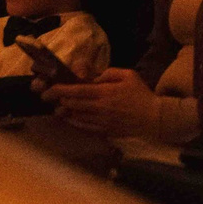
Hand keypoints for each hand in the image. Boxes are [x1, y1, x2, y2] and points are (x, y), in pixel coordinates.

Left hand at [38, 68, 164, 138]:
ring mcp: (101, 121)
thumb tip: (91, 75)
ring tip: (58, 107)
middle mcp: (100, 108)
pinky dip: (74, 122)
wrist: (153, 118)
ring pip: (76, 117)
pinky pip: (84, 127)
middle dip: (58, 100)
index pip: (77, 90)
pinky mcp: (104, 131)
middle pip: (72, 105)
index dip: (60, 90)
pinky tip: (70, 118)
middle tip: (49, 97)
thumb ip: (108, 72)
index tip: (49, 89)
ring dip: (65, 112)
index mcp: (105, 92)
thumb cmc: (141, 94)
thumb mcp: (128, 75)